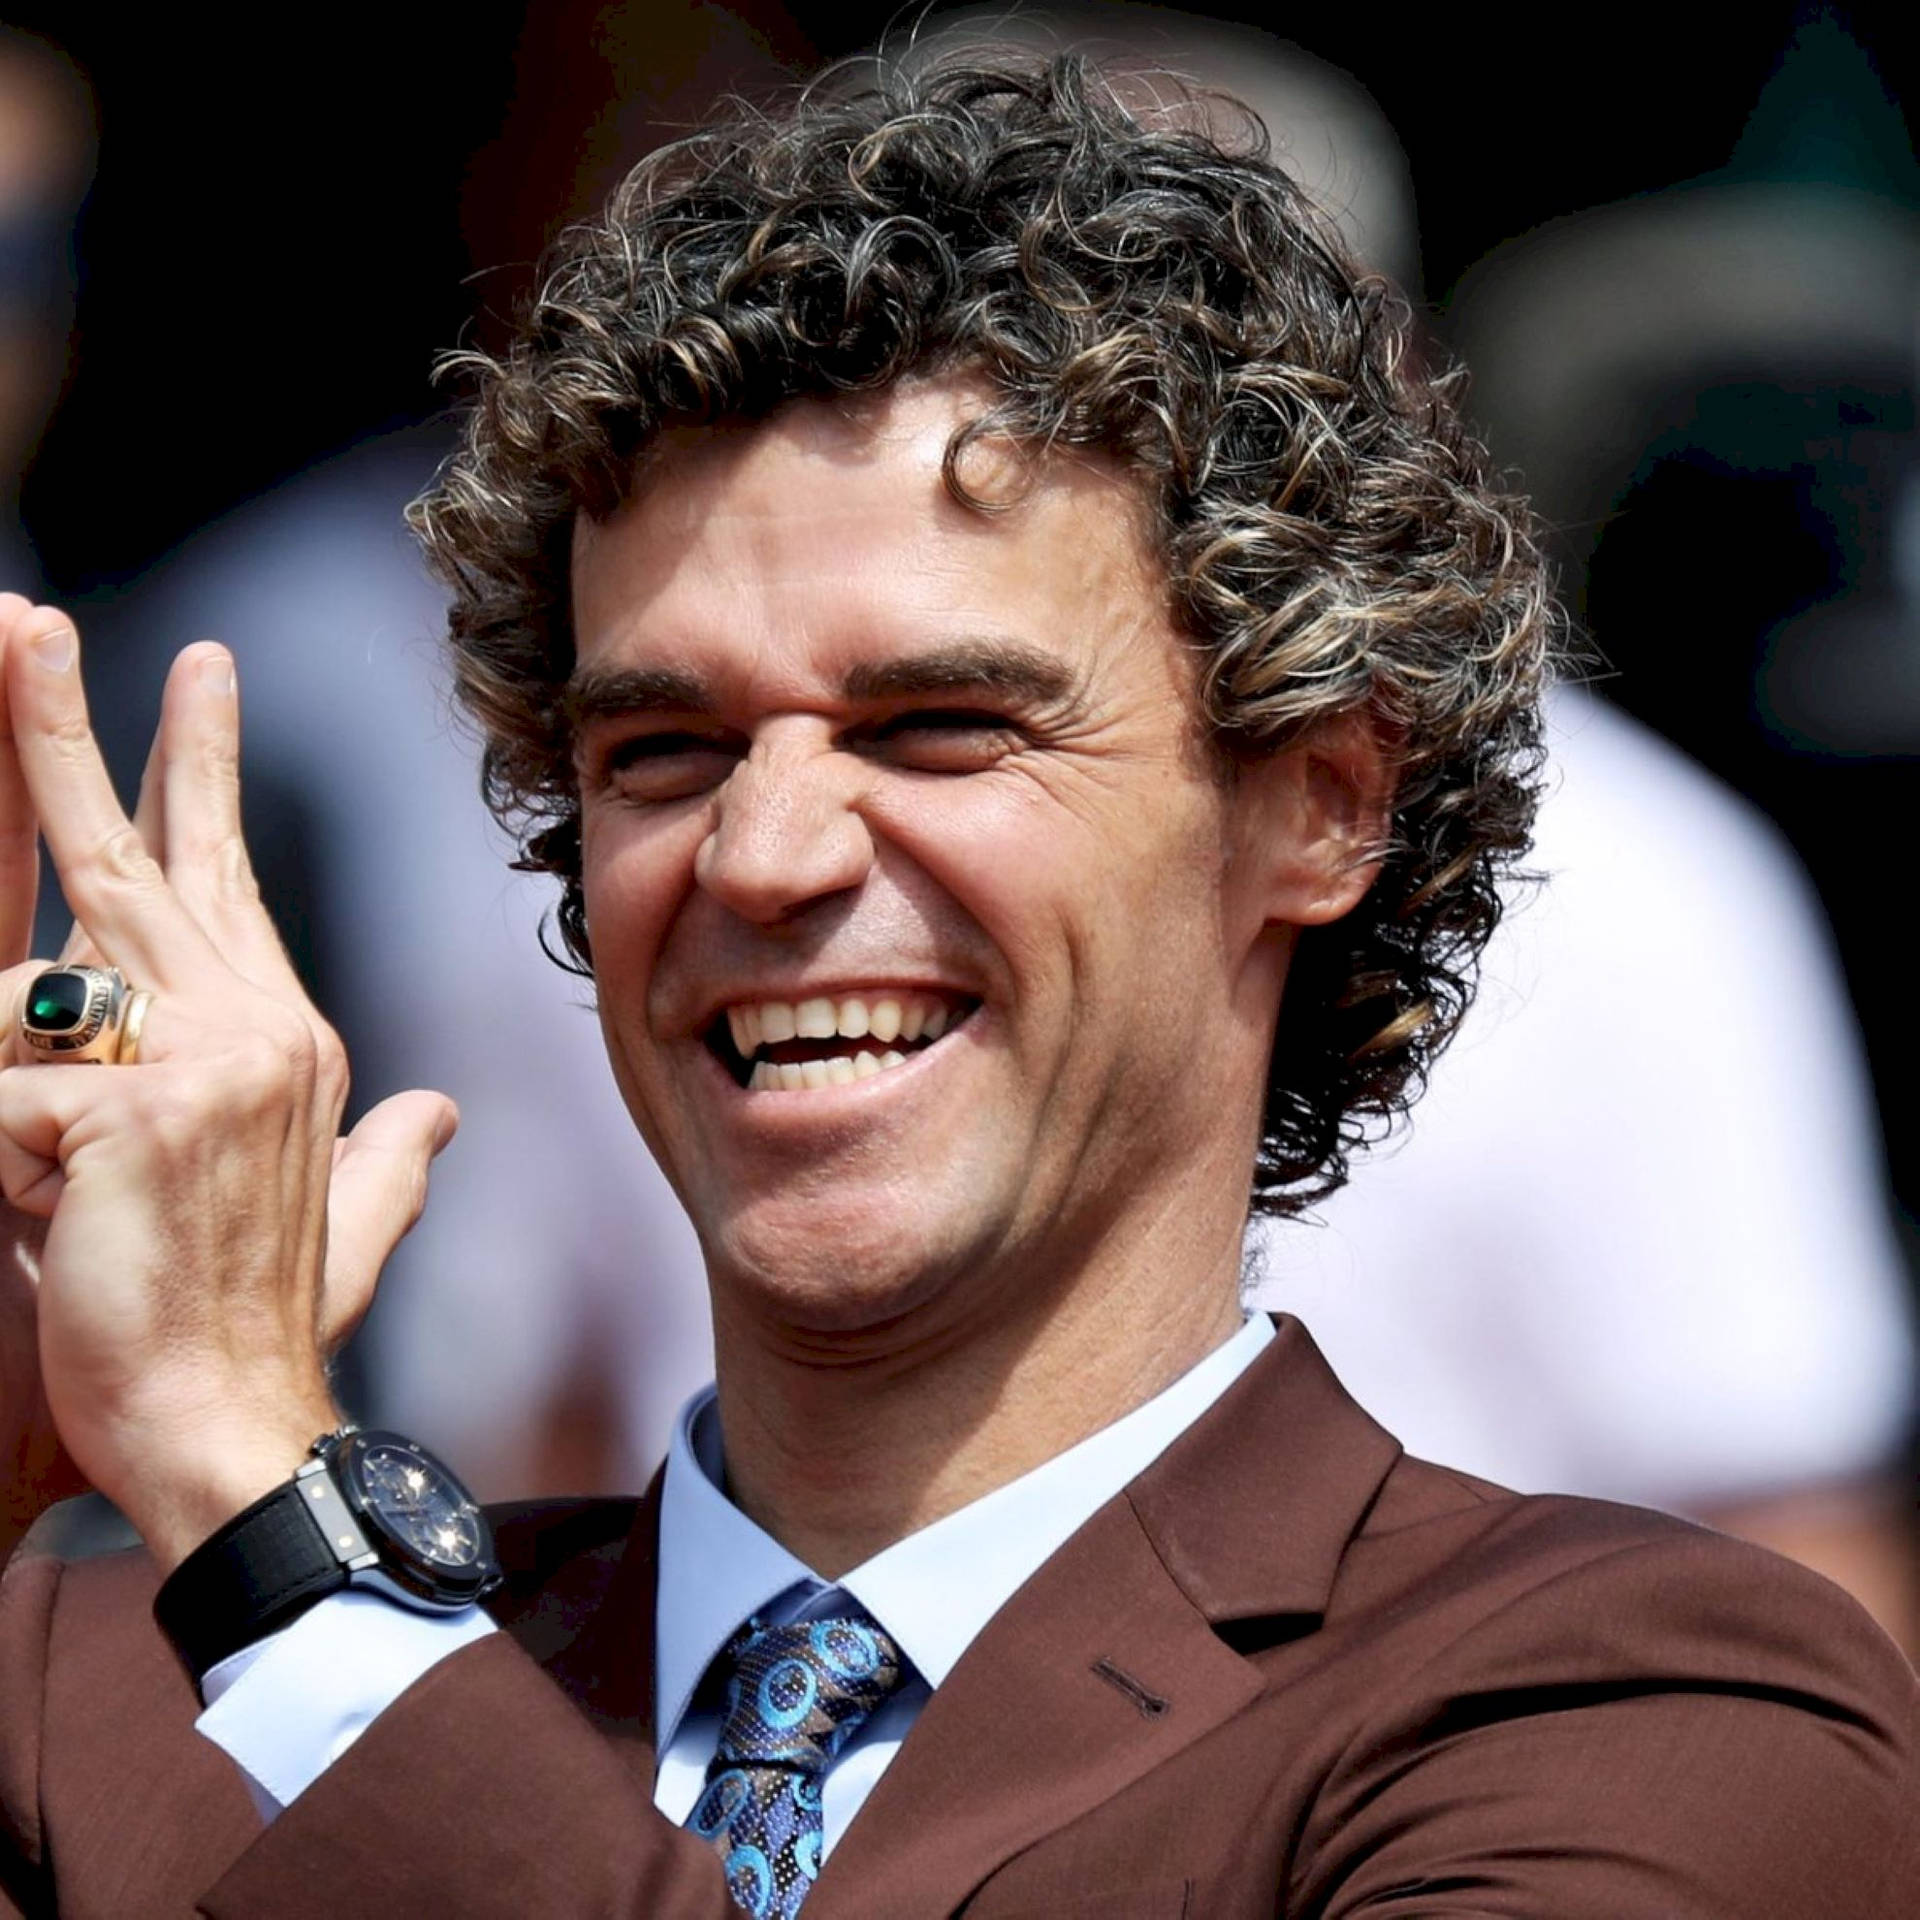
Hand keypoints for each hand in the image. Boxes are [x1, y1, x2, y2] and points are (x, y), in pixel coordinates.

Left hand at [0, 595, 458, 1571]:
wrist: (240, 1426)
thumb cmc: (263, 1324)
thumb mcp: (342, 1222)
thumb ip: (390, 1154)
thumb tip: (442, 1109)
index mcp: (283, 1039)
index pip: (228, 877)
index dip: (205, 769)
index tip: (198, 676)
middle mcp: (255, 1027)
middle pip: (141, 853)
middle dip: (68, 729)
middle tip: (22, 622)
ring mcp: (203, 1060)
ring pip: (42, 963)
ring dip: (1, 1040)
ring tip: (39, 1055)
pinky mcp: (126, 1111)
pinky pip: (1, 1088)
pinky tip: (38, 1201)